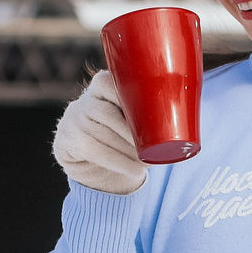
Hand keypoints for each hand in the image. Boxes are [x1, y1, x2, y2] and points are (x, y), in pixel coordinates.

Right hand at [53, 70, 146, 194]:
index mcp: (102, 85)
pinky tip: (134, 169)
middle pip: (107, 113)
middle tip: (155, 148)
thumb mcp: (135, 117)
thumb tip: (187, 111)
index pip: (111, 83)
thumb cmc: (126, 137)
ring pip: (101, 133)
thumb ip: (151, 107)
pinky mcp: (65, 141)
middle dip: (132, 133)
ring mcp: (72, 120)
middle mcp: (84, 100)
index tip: (152, 117)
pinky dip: (117, 161)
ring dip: (127, 150)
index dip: (131, 99)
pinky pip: (91, 150)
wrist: (98, 166)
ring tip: (148, 162)